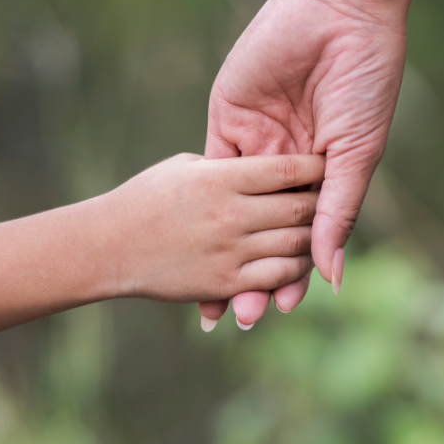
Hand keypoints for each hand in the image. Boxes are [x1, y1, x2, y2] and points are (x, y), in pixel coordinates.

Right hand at [107, 153, 323, 303]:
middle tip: (333, 198)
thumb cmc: (145, 198)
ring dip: (314, 238)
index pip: (286, 167)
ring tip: (320, 231)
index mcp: (220, 178)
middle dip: (322, 202)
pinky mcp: (225, 282)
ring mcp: (230, 250)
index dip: (315, 164)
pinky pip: (278, 276)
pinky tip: (298, 262)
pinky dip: (296, 270)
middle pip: (299, 206)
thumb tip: (264, 162)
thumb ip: (226, 165)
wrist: (110, 246)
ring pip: (297, 244)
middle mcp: (230, 214)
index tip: (328, 161)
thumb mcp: (185, 168)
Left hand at [199, 0, 443, 327]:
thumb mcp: (357, 154)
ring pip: (233, 213)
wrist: (338, 12)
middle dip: (254, 274)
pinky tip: (197, 242)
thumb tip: (330, 277)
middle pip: (264, 233)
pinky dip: (202, 208)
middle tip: (243, 317)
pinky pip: (210, 172)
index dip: (291, 275)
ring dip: (225, 253)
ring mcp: (255, 147)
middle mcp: (287, 168)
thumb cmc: (363, 82)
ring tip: (215, 297)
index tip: (282, 311)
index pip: (302, 237)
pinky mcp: (226, 123)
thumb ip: (338, 214)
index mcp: (323, 176)